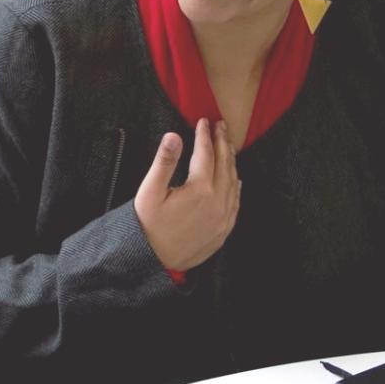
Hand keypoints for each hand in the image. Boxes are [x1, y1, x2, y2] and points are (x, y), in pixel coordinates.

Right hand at [133, 119, 240, 271]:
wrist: (153, 262)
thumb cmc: (147, 227)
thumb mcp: (149, 192)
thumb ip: (164, 162)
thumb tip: (173, 136)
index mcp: (199, 190)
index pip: (206, 154)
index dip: (204, 135)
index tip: (204, 121)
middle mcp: (217, 202)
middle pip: (224, 164)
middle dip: (222, 142)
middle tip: (221, 125)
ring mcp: (223, 218)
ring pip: (233, 182)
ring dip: (231, 161)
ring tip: (228, 145)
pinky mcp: (223, 230)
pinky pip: (236, 202)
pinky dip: (236, 186)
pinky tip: (235, 178)